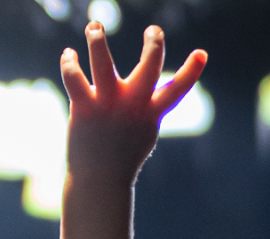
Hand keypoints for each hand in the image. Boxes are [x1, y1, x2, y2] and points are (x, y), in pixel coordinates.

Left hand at [61, 22, 206, 186]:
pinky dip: (70, 64)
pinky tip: (68, 54)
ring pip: (103, 65)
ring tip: (94, 25)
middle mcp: (132, 105)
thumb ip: (148, 109)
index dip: (192, 72)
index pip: (177, 89)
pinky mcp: (84, 109)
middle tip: (154, 30)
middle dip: (154, 45)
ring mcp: (108, 105)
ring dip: (98, 42)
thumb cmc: (121, 157)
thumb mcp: (142, 133)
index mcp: (151, 112)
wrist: (98, 182)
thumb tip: (152, 92)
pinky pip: (75, 80)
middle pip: (149, 67)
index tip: (202, 54)